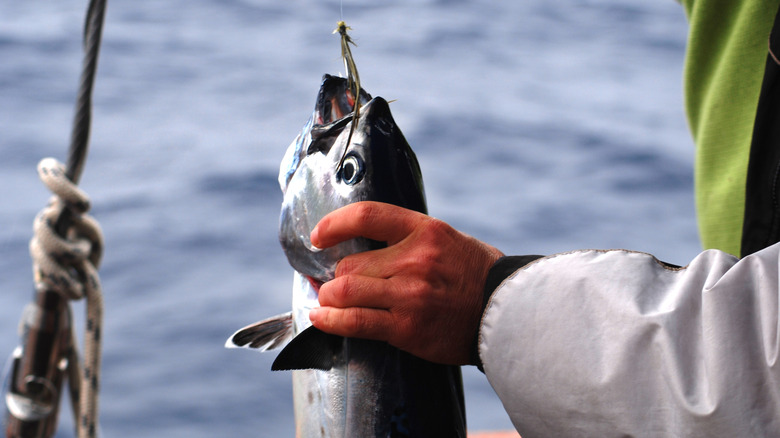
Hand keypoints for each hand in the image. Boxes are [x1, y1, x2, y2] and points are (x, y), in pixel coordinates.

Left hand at [308, 201, 503, 364]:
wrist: (507, 314)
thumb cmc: (474, 276)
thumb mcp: (447, 240)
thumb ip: (408, 239)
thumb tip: (362, 246)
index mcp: (425, 230)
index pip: (367, 216)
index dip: (334, 224)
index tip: (319, 236)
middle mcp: (416, 259)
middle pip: (350, 264)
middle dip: (334, 277)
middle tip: (333, 286)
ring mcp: (411, 294)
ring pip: (345, 291)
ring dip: (329, 299)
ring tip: (328, 303)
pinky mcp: (407, 327)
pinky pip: (355, 322)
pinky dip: (330, 321)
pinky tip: (320, 318)